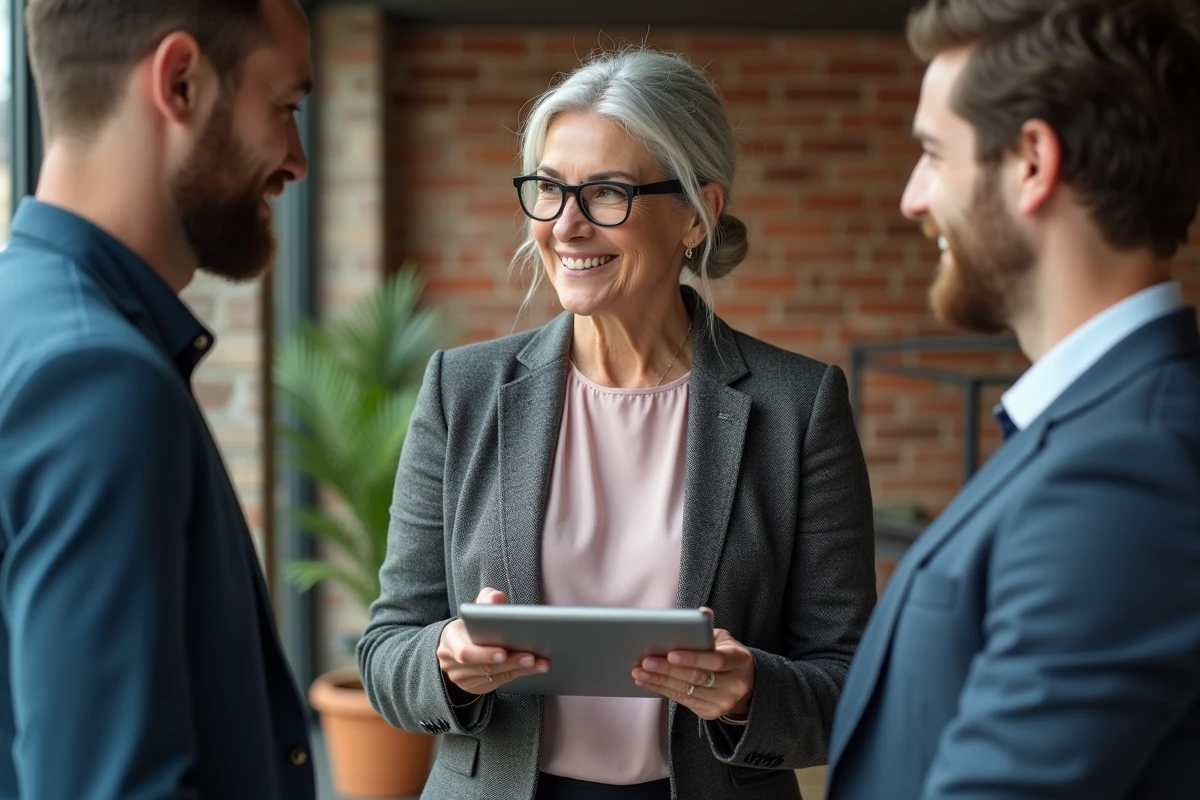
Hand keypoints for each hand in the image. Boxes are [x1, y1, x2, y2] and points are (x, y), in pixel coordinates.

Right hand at [437, 587, 548, 694]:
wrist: (457, 644)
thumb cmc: (471, 624)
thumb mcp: (476, 608)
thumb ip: (487, 599)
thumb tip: (497, 598)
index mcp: (450, 639)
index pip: (465, 652)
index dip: (484, 654)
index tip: (503, 651)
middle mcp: (452, 662)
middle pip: (483, 667)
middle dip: (509, 661)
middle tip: (531, 657)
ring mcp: (462, 678)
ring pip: (493, 676)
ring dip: (520, 669)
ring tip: (541, 662)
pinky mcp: (474, 686)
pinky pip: (498, 683)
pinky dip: (518, 675)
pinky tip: (535, 668)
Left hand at [632, 607, 754, 720]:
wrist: (745, 684)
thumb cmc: (728, 654)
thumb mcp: (725, 639)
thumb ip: (709, 629)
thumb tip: (700, 612)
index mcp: (739, 661)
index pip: (715, 660)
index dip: (692, 658)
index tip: (670, 653)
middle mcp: (734, 684)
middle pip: (696, 677)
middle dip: (668, 669)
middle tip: (645, 661)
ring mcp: (723, 701)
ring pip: (686, 691)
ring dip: (659, 681)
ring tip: (639, 672)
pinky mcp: (711, 712)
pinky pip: (683, 701)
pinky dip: (663, 690)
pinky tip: (648, 682)